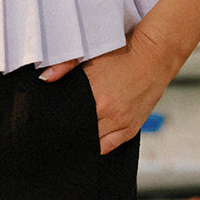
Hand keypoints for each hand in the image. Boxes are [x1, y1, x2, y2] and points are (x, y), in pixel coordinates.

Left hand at [40, 24, 175, 153]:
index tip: (51, 121)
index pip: (67, 117)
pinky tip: (92, 140)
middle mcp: (108, 112)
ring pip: (94, 142)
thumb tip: (45, 78)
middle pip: (79, 131)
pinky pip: (110, 146)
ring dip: (84, 138)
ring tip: (76, 133)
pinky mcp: (132, 128)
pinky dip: (99, 145)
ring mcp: (121, 122)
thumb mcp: (91, 53)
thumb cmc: (123, 52)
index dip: (57, 120)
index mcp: (95, 94)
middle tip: (61, 127)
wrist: (154, 56)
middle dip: (70, 130)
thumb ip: (65, 65)